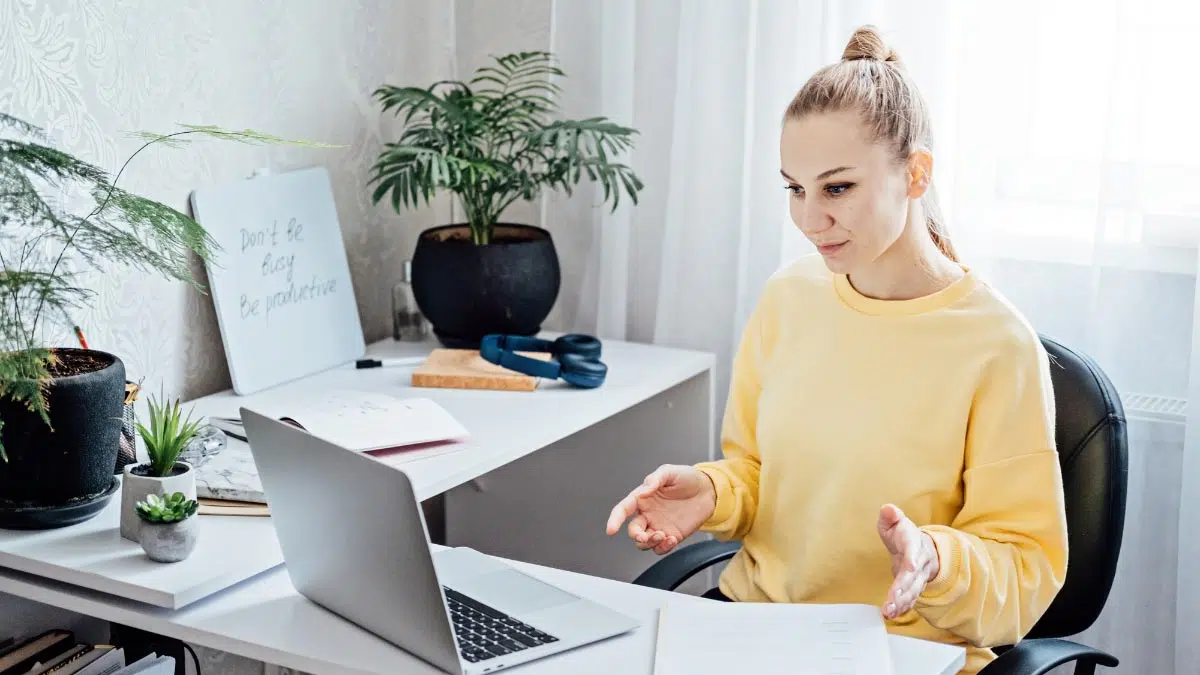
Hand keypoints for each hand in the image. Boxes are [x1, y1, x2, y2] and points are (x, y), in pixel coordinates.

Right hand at [605, 464, 716, 554]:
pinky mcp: (672, 536)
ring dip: (650, 543)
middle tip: (645, 536)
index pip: (623, 509)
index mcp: (643, 498)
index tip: (611, 529)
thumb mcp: (670, 472)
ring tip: (663, 536)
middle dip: (637, 536)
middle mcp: (648, 514)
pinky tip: (671, 539)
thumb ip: (655, 479)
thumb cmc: (687, 478)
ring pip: (645, 543)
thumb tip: (644, 491)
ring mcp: (659, 526)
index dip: (615, 519)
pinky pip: (661, 548)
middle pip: (634, 531)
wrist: (708, 490)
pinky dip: (663, 547)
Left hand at [877, 503, 939, 619]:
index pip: (914, 550)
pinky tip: (892, 614)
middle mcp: (919, 562)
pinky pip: (910, 599)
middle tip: (892, 600)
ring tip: (889, 612)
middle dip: (903, 589)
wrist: (921, 546)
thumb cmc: (903, 534)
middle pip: (912, 577)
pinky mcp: (915, 587)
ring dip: (901, 603)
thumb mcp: (895, 521)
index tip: (911, 566)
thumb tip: (887, 509)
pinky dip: (902, 607)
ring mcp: (919, 576)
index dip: (913, 558)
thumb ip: (890, 516)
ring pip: (913, 591)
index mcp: (913, 543)